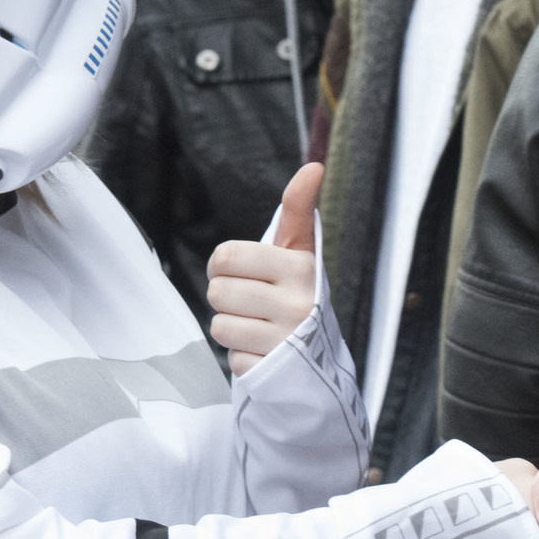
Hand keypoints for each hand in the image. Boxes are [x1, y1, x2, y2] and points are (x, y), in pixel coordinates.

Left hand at [209, 162, 321, 377]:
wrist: (320, 361)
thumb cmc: (298, 294)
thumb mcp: (300, 253)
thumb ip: (299, 211)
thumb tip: (313, 167)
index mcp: (300, 267)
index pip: (226, 257)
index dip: (224, 265)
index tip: (242, 271)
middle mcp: (297, 303)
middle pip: (218, 292)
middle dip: (227, 297)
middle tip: (250, 302)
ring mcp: (285, 341)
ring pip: (219, 325)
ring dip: (232, 327)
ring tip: (258, 327)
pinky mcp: (273, 371)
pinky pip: (231, 358)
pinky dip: (242, 355)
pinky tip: (264, 352)